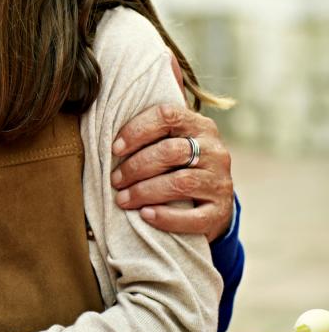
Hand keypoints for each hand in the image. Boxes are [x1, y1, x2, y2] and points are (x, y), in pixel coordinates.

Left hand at [110, 103, 233, 240]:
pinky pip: (193, 216)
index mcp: (199, 126)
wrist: (209, 204)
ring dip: (144, 191)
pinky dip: (166, 216)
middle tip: (115, 180)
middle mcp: (215, 150)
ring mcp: (220, 181)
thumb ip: (150, 129)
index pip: (167, 115)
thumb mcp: (170, 142)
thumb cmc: (177, 167)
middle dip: (136, 166)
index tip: (114, 148)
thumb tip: (111, 115)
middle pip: (170, 151)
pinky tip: (145, 215)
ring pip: (180, 183)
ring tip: (122, 199)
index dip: (137, 129)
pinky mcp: (221, 211)